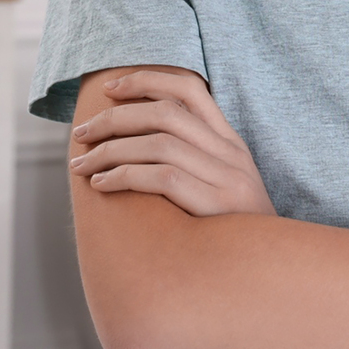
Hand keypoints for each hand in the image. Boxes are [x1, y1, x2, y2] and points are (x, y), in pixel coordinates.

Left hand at [69, 69, 275, 217]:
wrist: (267, 267)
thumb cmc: (230, 230)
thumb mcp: (220, 184)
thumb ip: (191, 160)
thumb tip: (133, 142)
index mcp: (230, 142)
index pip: (190, 90)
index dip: (147, 80)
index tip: (110, 88)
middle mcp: (231, 153)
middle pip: (166, 113)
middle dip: (114, 118)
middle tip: (80, 134)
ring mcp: (227, 177)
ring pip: (158, 143)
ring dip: (110, 151)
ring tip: (82, 165)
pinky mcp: (217, 205)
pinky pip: (162, 178)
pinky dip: (123, 176)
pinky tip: (101, 185)